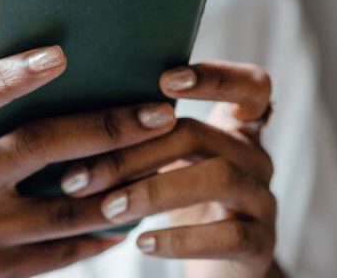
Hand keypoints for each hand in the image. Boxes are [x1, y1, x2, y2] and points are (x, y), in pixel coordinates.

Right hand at [0, 46, 179, 277]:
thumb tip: (54, 88)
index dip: (8, 75)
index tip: (60, 54)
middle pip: (36, 148)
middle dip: (106, 127)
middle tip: (158, 112)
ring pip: (65, 207)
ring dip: (121, 184)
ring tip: (161, 160)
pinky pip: (62, 252)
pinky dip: (100, 233)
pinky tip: (128, 217)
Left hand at [59, 61, 280, 277]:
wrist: (219, 268)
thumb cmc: (180, 203)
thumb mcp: (170, 163)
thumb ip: (146, 135)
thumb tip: (73, 115)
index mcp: (235, 129)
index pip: (249, 86)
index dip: (215, 77)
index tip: (165, 80)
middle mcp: (255, 157)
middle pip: (199, 135)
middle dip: (134, 152)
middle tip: (80, 176)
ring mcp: (263, 200)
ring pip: (218, 178)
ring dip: (153, 191)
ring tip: (109, 209)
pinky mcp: (262, 245)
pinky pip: (228, 236)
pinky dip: (180, 239)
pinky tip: (142, 243)